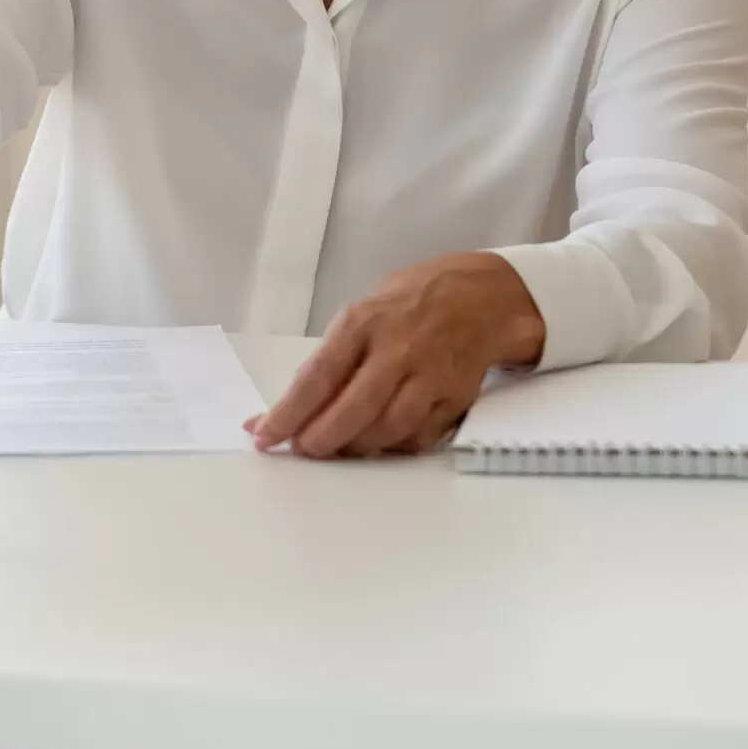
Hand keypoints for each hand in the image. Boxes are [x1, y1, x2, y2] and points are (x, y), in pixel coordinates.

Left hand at [247, 252, 545, 458]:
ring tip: (336, 448)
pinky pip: (417, 436)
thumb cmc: (411, 303)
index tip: (264, 434)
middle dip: (320, 440)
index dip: (288, 412)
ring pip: (386, 429)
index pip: (317, 376)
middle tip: (301, 450)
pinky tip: (377, 442)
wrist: (483, 298)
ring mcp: (429, 376)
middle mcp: (396, 350)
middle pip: (352, 410)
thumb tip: (292, 404)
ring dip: (355, 447)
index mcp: (363, 323)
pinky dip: (392, 446)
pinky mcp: (454, 398)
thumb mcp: (363, 314)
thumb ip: (333, 358)